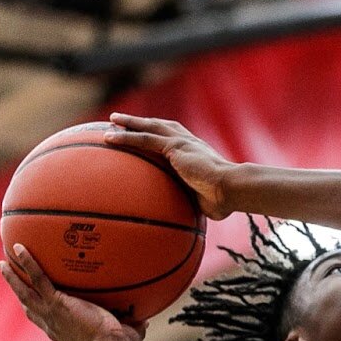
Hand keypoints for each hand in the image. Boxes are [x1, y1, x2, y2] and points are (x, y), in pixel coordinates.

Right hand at [0, 244, 145, 340]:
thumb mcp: (127, 335)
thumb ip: (133, 325)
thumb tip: (145, 318)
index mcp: (64, 334)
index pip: (47, 322)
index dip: (39, 314)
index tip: (34, 306)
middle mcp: (52, 325)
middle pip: (29, 307)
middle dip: (19, 294)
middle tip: (10, 280)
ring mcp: (51, 313)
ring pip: (25, 292)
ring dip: (12, 278)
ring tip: (3, 263)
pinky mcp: (56, 302)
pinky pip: (38, 278)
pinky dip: (28, 263)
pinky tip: (19, 247)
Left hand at [103, 113, 236, 219]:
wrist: (231, 189)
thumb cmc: (223, 200)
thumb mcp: (204, 200)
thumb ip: (192, 202)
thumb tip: (185, 220)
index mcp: (197, 152)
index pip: (175, 138)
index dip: (161, 133)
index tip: (149, 132)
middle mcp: (189, 142)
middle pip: (160, 126)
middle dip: (142, 122)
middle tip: (123, 120)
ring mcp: (181, 142)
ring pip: (149, 128)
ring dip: (129, 123)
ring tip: (112, 120)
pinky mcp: (173, 147)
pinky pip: (144, 140)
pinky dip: (125, 137)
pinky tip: (109, 137)